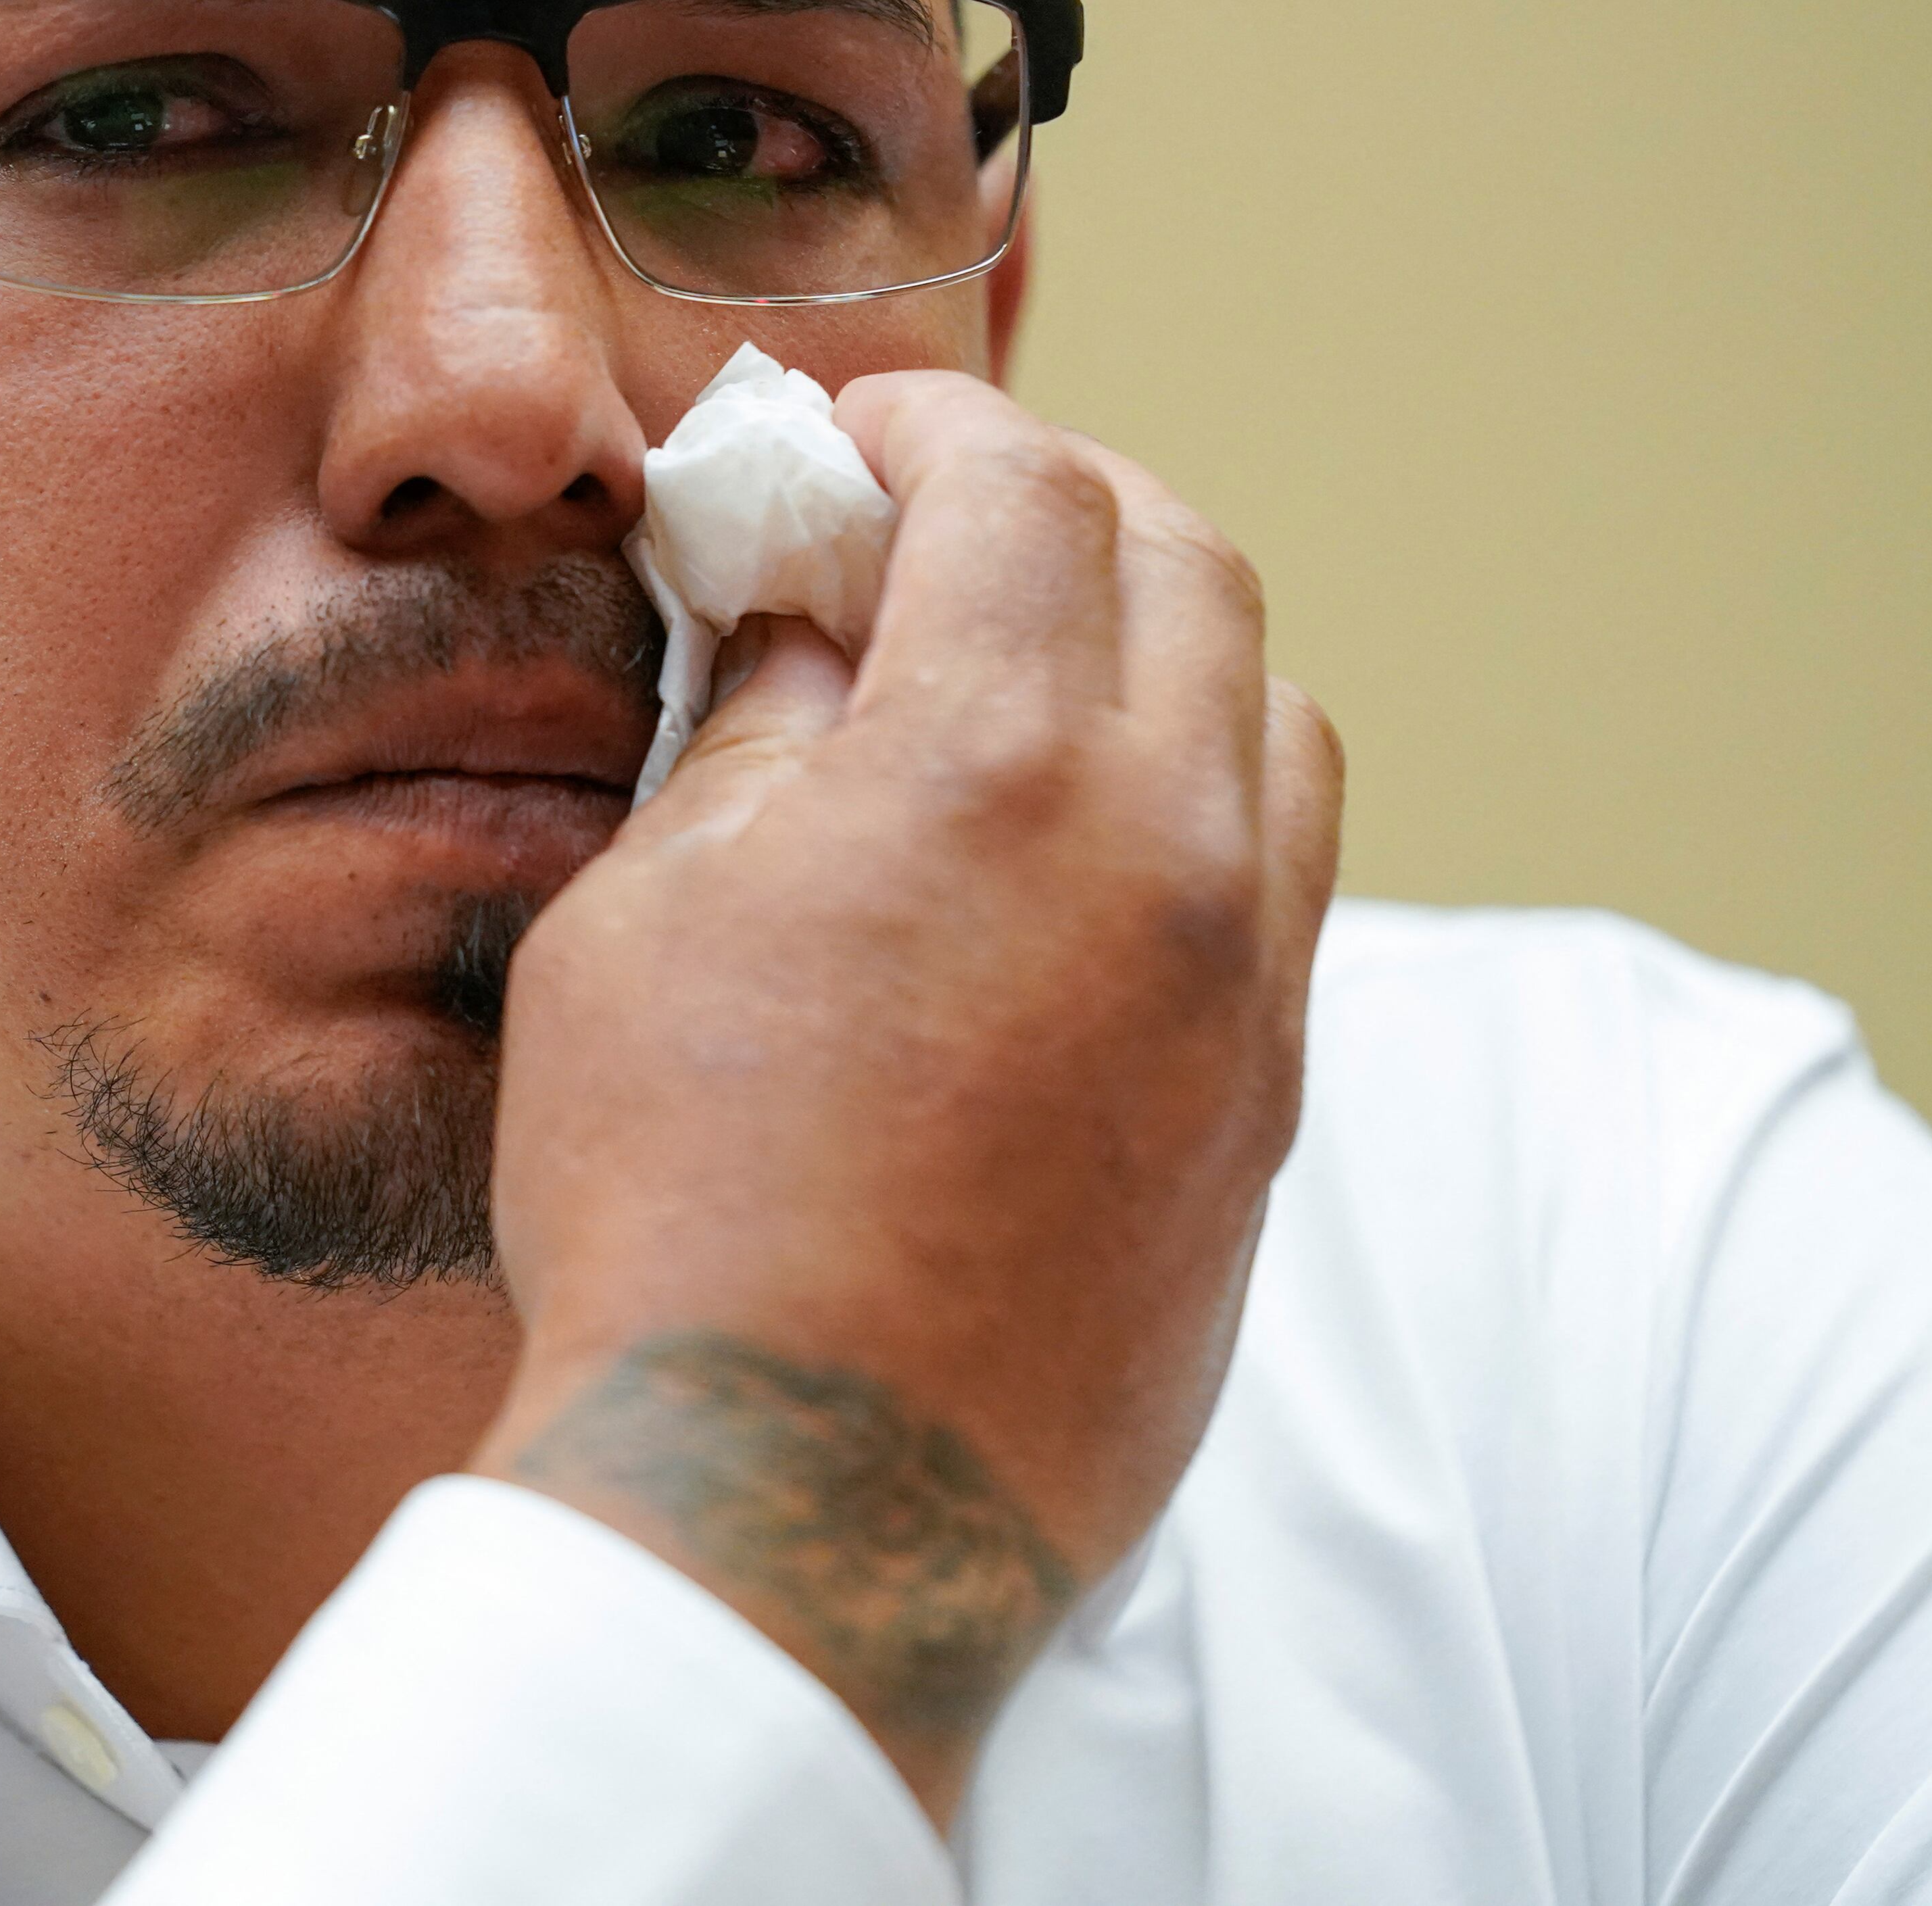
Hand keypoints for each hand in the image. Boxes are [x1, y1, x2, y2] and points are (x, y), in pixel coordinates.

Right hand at [474, 371, 1342, 1818]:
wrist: (801, 1509)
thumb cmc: (677, 1209)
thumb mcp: (646, 915)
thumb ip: (758, 727)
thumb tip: (822, 615)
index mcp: (1000, 763)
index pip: (1022, 482)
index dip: (928, 422)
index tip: (856, 436)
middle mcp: (1174, 850)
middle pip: (1186, 563)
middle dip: (1062, 500)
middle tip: (939, 525)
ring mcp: (1251, 989)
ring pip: (1273, 715)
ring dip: (1159, 644)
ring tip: (1027, 681)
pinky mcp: (1269, 1108)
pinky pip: (1285, 878)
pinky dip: (1199, 799)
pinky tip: (1077, 855)